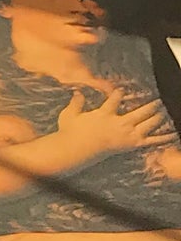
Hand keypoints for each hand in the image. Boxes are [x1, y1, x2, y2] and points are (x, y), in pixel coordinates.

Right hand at [38, 86, 169, 171]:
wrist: (75, 150)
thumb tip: (77, 92)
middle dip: (150, 105)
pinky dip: (162, 138)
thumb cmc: (70, 132)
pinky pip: (151, 141)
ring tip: (165, 110)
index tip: (122, 90)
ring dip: (157, 117)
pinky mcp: (131, 144)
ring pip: (147, 124)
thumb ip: (76, 103)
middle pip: (139, 112)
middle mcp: (118, 123)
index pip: (115, 99)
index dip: (119, 93)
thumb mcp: (69, 115)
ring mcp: (126, 134)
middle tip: (158, 100)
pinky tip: (172, 134)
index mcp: (104, 113)